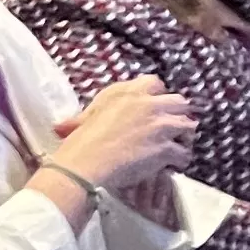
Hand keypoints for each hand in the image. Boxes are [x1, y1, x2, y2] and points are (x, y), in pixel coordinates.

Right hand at [44, 74, 194, 196]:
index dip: (158, 97)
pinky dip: (179, 161)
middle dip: (177, 116)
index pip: (156, 83)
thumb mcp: (83, 120)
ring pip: (188, 126)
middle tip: (169, 131)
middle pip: (180, 103)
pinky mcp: (166, 148)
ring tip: (174, 149)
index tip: (154, 109)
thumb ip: (87, 117)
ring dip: (182, 138)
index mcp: (128, 93)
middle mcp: (149, 104)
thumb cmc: (79, 143)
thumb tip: (62, 127)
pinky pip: (184, 153)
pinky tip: (170, 166)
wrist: (84, 165)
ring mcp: (161, 126)